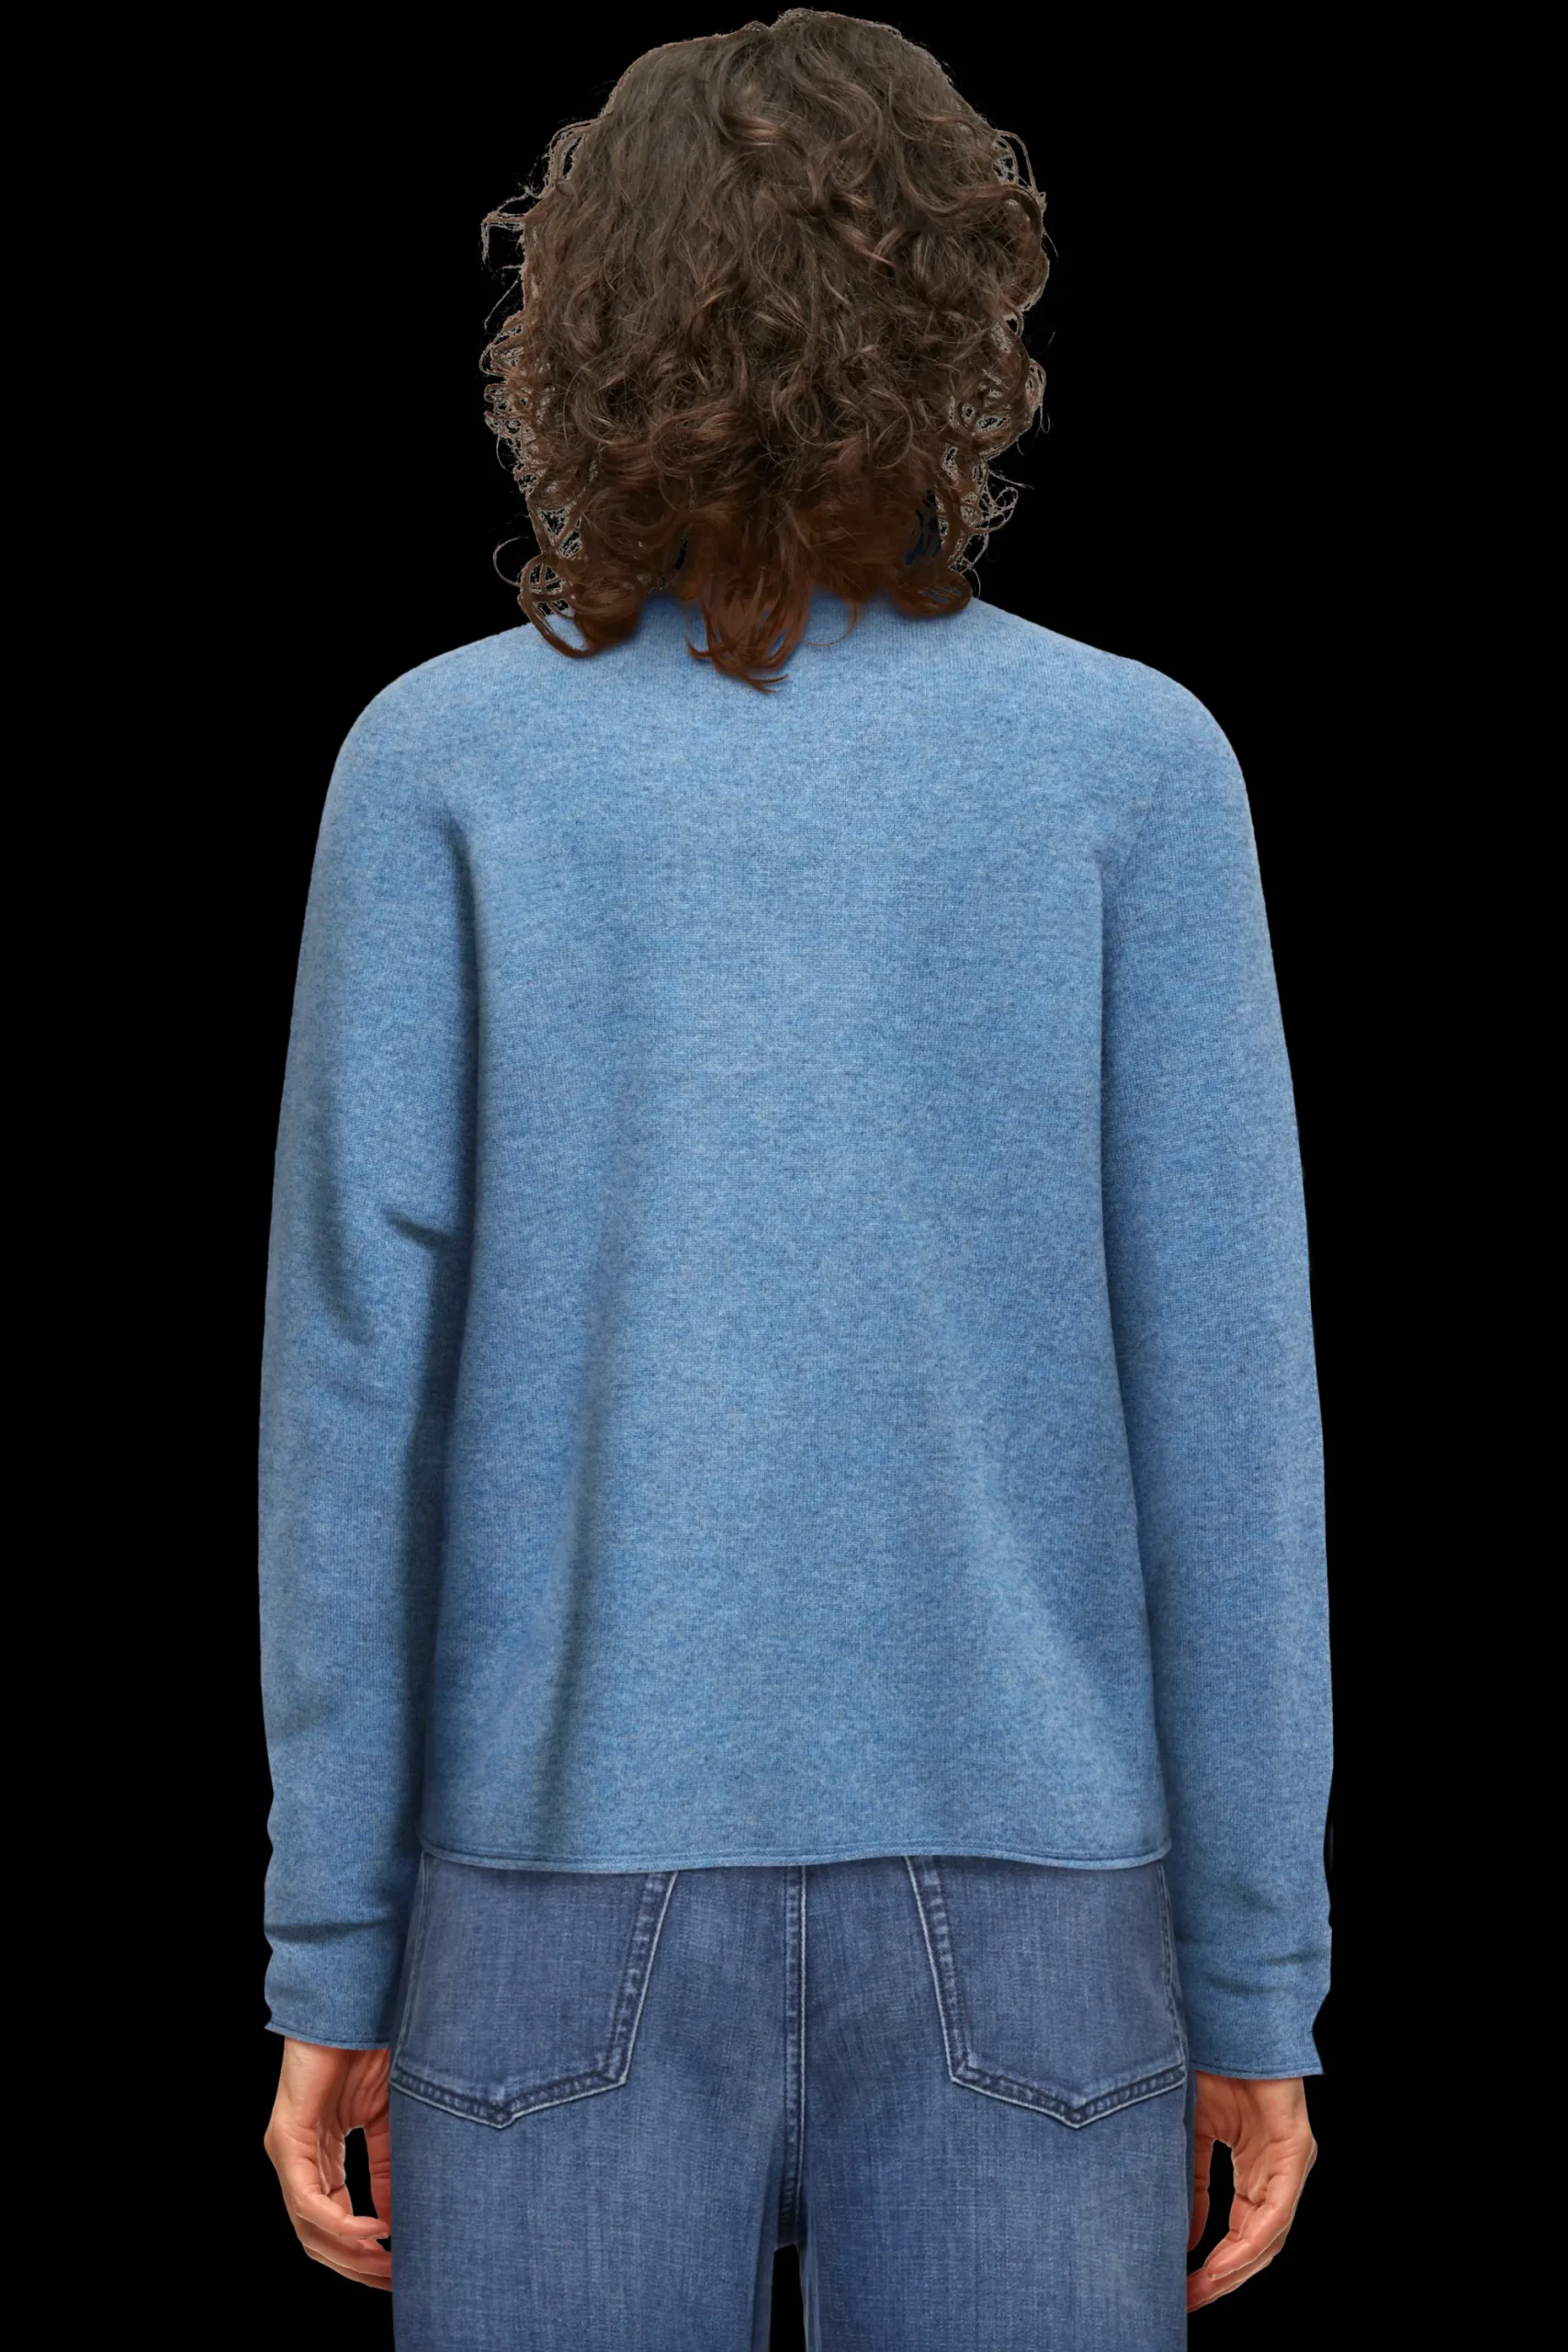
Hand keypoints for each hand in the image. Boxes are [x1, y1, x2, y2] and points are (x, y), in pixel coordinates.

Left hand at [263, 2038, 393, 2291]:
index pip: (333, 2223)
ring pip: (308, 2227)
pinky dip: (340, 2222)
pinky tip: (374, 2229)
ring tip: (388, 2262)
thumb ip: (389, 2169)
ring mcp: (287, 2151)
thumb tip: (399, 2222)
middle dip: (358, 2266)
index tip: (401, 2269)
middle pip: (317, 2237)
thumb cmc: (373, 2050)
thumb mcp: (389, 2122)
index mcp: (320, 2156)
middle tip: (396, 2280)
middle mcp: (297, 2160)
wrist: (358, 2003)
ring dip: (350, 2253)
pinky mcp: (285, 2138)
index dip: (364, 2253)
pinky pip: (308, 2199)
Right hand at [1187, 2071, 1316, 2312]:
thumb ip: (1193, 2182)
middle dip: (1222, 2276)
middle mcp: (1277, 2172)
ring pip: (1269, 2235)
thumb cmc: (1208, 2067)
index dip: (1213, 2261)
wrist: (1223, 2021)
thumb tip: (1184, 2235)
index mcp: (1255, 2168)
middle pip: (1256, 2243)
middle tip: (1189, 2301)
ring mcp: (1289, 2164)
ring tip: (1201, 2288)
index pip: (1239, 2229)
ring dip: (1234, 2267)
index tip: (1183, 2285)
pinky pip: (1276, 2210)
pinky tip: (1223, 2258)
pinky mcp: (1294, 2152)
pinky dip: (1249, 2239)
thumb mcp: (1191, 2133)